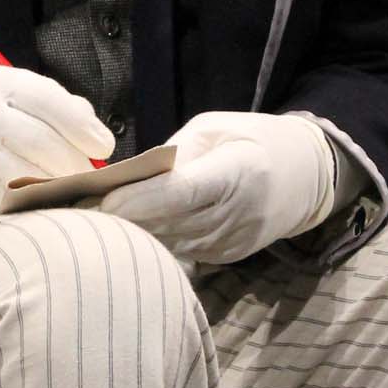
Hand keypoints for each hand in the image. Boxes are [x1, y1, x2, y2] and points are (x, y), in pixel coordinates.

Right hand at [0, 65, 113, 231]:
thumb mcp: (16, 105)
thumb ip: (59, 110)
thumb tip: (97, 134)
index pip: (48, 100)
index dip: (82, 126)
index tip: (104, 148)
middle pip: (40, 142)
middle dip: (72, 165)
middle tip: (86, 179)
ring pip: (25, 177)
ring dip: (53, 190)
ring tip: (65, 193)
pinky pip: (5, 203)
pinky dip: (27, 209)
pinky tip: (35, 207)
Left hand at [99, 110, 335, 264]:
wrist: (310, 175)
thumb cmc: (255, 139)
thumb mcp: (216, 129)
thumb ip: (175, 155)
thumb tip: (128, 180)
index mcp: (239, 170)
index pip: (183, 192)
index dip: (142, 200)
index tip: (104, 201)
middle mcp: (239, 213)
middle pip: (171, 225)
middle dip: (123, 221)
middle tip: (76, 213)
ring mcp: (234, 242)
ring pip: (171, 245)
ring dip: (133, 236)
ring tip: (92, 224)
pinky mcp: (228, 257)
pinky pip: (182, 252)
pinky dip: (154, 242)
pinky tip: (128, 233)